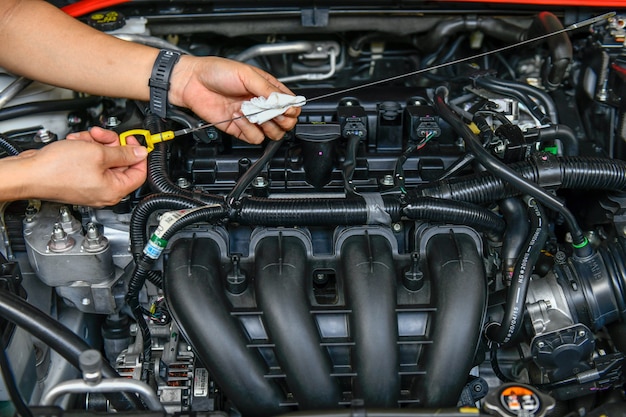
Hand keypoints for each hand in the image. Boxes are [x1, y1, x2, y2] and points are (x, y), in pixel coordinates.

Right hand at [11, 127, 146, 205]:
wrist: (29, 173)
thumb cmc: (58, 169)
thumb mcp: (98, 153)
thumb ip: (123, 153)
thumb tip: (140, 153)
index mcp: (115, 190)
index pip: (139, 173)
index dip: (138, 154)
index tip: (132, 141)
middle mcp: (104, 192)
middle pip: (120, 163)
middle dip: (110, 144)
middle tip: (102, 136)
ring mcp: (91, 186)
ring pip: (104, 159)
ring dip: (95, 144)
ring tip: (83, 140)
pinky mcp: (79, 179)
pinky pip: (90, 162)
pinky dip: (85, 150)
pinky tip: (75, 145)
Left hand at [169, 56, 300, 143]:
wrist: (192, 83)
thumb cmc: (216, 72)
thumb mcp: (247, 74)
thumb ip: (268, 89)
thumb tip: (285, 101)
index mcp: (267, 88)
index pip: (290, 103)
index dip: (291, 109)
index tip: (286, 108)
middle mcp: (261, 104)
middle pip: (285, 121)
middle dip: (282, 120)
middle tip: (272, 113)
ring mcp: (251, 117)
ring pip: (273, 133)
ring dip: (266, 126)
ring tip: (254, 114)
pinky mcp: (240, 129)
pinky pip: (254, 137)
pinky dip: (249, 130)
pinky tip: (239, 118)